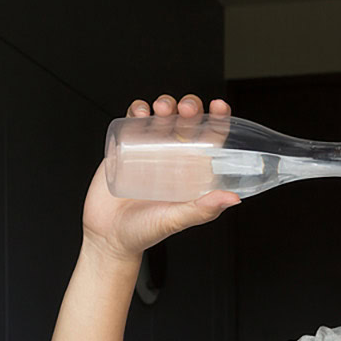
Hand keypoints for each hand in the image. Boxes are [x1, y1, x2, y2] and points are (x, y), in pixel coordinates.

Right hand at [81, 93, 240, 260]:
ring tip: (160, 110)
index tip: (218, 106)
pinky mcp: (126, 146)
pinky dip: (138, 109)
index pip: (211, 139)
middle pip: (187, 121)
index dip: (218, 119)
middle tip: (185, 110)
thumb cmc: (144, 231)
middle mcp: (174, 157)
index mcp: (192, 171)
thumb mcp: (175, 220)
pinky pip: (134, 120)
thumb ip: (202, 210)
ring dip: (165, 104)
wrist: (107, 236)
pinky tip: (140, 113)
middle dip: (190, 106)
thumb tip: (233, 198)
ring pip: (162, 116)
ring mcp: (149, 149)